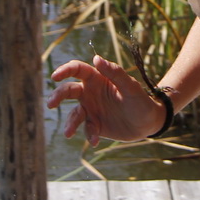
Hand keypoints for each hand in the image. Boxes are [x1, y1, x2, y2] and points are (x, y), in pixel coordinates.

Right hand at [45, 55, 165, 149]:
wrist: (148, 122)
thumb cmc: (141, 100)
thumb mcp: (130, 87)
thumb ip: (115, 73)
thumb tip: (96, 58)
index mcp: (97, 78)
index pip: (77, 70)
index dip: (64, 70)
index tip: (55, 77)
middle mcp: (90, 92)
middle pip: (68, 90)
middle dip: (58, 96)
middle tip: (50, 104)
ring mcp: (91, 109)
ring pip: (74, 114)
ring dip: (70, 123)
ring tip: (68, 133)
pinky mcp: (95, 125)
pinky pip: (86, 129)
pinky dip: (89, 135)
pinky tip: (94, 141)